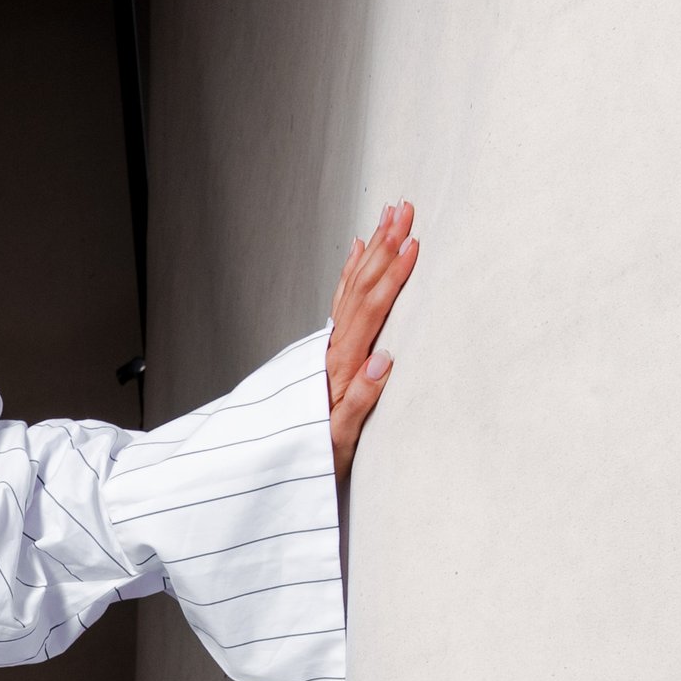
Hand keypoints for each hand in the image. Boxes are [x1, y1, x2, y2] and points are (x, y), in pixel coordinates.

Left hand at [327, 201, 417, 479]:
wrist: (267, 471)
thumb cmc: (311, 464)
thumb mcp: (338, 444)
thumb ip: (359, 403)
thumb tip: (384, 360)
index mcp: (338, 370)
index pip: (369, 313)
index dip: (392, 277)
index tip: (413, 243)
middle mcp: (330, 354)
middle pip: (360, 290)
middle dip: (384, 248)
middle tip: (405, 208)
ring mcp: (326, 351)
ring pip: (350, 290)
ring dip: (372, 253)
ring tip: (388, 217)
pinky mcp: (325, 354)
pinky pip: (339, 303)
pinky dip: (349, 275)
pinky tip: (358, 251)